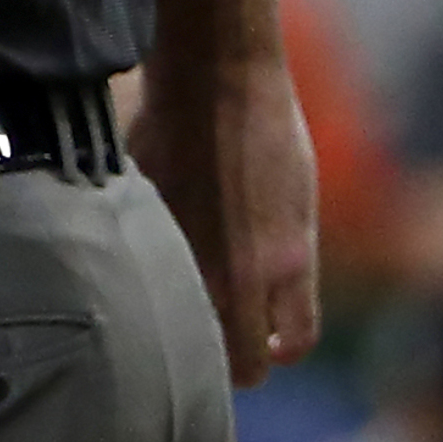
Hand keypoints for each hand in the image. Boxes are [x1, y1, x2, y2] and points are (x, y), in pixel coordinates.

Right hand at [133, 54, 321, 386]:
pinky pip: (144, 273)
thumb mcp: (299, 209)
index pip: (284, 351)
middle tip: (216, 328)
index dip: (271, 353)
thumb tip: (263, 327)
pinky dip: (143, 269)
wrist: (214, 78)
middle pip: (235, 363)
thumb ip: (286, 273)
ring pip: (185, 326)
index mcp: (285, 263)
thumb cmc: (267, 133)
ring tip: (177, 288)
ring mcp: (186, 250)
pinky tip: (146, 244)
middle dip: (228, 354)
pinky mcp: (144, 226)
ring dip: (184, 317)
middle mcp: (237, 269)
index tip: (259, 343)